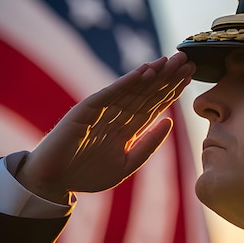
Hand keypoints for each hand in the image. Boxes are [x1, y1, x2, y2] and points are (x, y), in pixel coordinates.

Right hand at [15, 52, 194, 202]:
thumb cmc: (87, 175)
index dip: (173, 90)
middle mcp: (116, 115)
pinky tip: (144, 70)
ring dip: (152, 74)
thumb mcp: (126, 165)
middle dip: (168, 77)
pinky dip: (127, 82)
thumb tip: (169, 122)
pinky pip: (110, 94)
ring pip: (132, 89)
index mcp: (127, 128)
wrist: (53, 182)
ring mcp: (101, 111)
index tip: (190, 76)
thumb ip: (148, 145)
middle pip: (147, 92)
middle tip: (188, 60)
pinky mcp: (86, 110)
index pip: (155, 105)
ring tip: (171, 60)